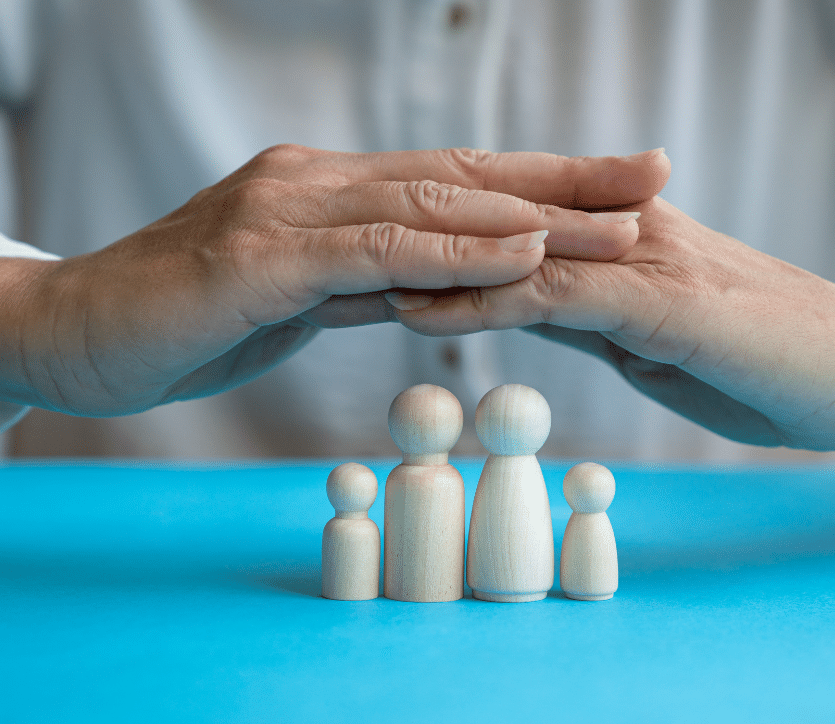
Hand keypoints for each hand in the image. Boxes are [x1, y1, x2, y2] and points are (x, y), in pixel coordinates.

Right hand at [0, 146, 668, 415]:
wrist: (79, 335)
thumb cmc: (188, 319)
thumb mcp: (297, 299)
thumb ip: (364, 283)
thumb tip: (430, 287)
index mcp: (334, 194)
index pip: (457, 180)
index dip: (544, 180)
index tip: (621, 187)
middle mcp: (320, 184)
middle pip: (464, 177)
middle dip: (567, 180)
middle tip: (654, 178)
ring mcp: (290, 213)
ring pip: (432, 205)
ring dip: (533, 217)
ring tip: (618, 225)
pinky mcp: (261, 258)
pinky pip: (376, 254)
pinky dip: (453, 256)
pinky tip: (518, 258)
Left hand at [390, 195, 834, 451]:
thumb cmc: (764, 359)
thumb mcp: (656, 335)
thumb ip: (591, 314)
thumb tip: (529, 310)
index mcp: (624, 240)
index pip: (513, 224)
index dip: (437, 237)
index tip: (367, 253)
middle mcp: (627, 235)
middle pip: (498, 220)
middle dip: (412, 237)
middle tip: (332, 250)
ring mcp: (645, 261)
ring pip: (514, 246)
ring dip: (428, 262)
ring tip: (351, 276)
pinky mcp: (662, 301)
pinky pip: (553, 293)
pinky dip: (482, 300)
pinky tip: (422, 310)